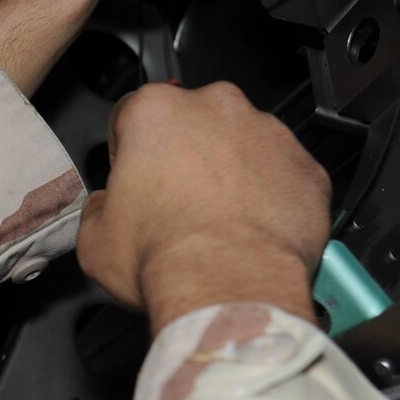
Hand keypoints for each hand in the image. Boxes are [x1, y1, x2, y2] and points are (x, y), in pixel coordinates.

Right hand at [76, 82, 330, 336]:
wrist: (229, 290)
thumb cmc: (165, 259)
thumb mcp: (94, 240)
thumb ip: (96, 208)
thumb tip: (103, 209)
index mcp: (156, 112)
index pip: (132, 116)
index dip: (129, 153)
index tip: (134, 181)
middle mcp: (216, 109)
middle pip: (194, 124)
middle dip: (186, 157)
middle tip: (177, 206)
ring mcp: (268, 134)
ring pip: (244, 145)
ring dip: (232, 174)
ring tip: (218, 224)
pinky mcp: (306, 168)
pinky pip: (286, 176)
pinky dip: (273, 197)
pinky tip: (253, 231)